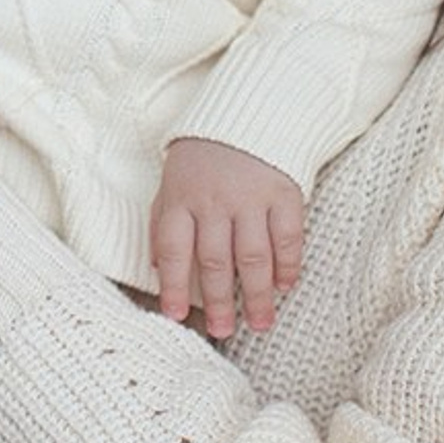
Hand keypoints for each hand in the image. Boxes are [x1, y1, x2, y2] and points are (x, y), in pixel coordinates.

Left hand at [150, 137, 304, 338]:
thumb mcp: (172, 181)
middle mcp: (214, 201)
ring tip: (261, 323)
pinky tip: (285, 286)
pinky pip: (287, 237)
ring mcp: (251, 197)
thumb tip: (156, 268)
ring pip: (253, 257)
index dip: (173, 285)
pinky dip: (287, 265)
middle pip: (214, 261)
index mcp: (181, 198)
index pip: (173, 250)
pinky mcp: (284, 192)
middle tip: (223, 331)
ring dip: (256, 295)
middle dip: (218, 302)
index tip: (175, 316)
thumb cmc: (202, 156)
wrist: (247, 111)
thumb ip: (162, 222)